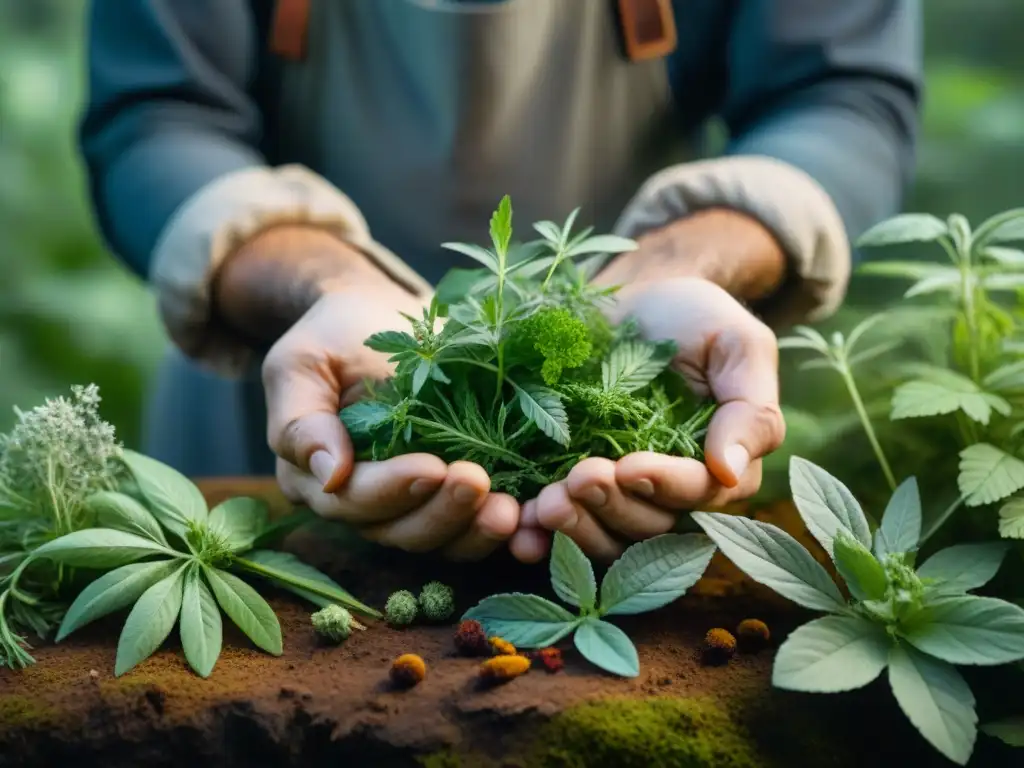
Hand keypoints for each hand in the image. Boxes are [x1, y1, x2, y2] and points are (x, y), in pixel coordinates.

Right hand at [240, 229, 517, 559]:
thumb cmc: (337, 335)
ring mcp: (415, 505)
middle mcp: (365, 505)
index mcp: (319, 480)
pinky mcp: (457, 496)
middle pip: (401, 530)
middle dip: (442, 512)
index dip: (391, 489)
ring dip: (477, 530)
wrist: (382, 316)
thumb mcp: (301, 364)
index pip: (353, 499)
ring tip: (511, 510)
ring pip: (443, 539)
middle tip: (478, 482)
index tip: (430, 468)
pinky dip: (511, 532)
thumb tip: (327, 475)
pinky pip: (480, 526)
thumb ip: (301, 421)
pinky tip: (535, 524)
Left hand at [509, 212, 786, 563]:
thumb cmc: (692, 319)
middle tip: (580, 477)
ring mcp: (620, 496)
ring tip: (547, 503)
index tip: (631, 466)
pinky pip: (560, 529)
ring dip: (576, 528)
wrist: (629, 301)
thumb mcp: (736, 345)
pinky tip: (521, 531)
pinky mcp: (572, 490)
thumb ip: (749, 408)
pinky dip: (540, 537)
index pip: (699, 494)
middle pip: (648, 526)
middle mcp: (670, 493)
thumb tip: (731, 472)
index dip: (666, 487)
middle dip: (612, 506)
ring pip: (605, 538)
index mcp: (718, 466)